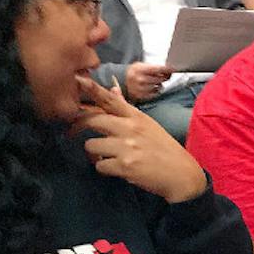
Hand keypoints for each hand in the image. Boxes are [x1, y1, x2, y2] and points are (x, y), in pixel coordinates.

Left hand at [72, 77, 207, 202]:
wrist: (181, 174)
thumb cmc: (164, 149)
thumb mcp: (148, 125)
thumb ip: (126, 110)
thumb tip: (112, 90)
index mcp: (136, 117)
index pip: (112, 100)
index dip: (93, 89)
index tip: (79, 80)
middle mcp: (130, 128)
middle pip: (93, 120)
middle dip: (78, 127)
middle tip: (72, 132)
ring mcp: (127, 147)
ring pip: (91, 145)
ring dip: (93, 153)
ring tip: (104, 156)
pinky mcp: (125, 166)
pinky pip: (99, 165)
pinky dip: (104, 168)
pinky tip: (115, 168)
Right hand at [124, 62, 172, 102]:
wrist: (121, 81)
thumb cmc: (134, 72)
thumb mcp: (141, 65)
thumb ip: (153, 67)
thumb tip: (169, 70)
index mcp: (140, 69)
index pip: (158, 69)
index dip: (167, 69)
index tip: (173, 69)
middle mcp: (140, 79)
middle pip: (160, 79)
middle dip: (164, 77)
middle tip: (165, 75)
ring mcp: (140, 89)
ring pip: (159, 87)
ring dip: (159, 84)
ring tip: (154, 81)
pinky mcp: (141, 96)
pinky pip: (155, 94)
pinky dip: (155, 90)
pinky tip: (152, 87)